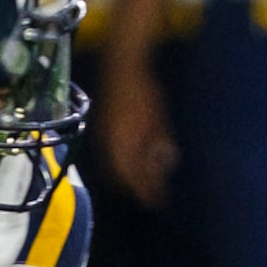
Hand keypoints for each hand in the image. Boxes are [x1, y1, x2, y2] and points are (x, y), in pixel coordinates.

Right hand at [99, 57, 176, 206]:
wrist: (121, 65)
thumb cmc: (145, 91)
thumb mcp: (158, 119)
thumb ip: (160, 144)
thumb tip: (165, 167)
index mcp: (122, 143)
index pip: (133, 178)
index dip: (146, 192)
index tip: (160, 201)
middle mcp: (108, 143)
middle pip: (120, 177)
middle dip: (137, 187)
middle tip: (155, 194)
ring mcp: (102, 136)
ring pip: (114, 167)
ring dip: (129, 177)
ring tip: (146, 183)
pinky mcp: (102, 130)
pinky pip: (110, 155)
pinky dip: (122, 165)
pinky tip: (135, 164)